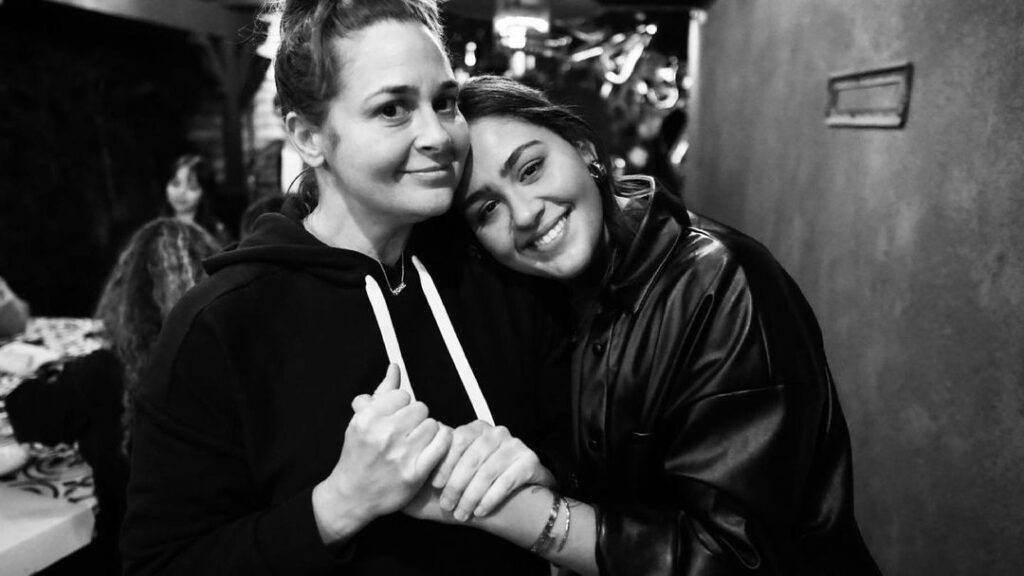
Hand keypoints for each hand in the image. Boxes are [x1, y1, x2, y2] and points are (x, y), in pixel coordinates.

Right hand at [313, 365, 451, 542]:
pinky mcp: (415, 472)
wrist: (352, 495)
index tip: (397, 418)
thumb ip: (382, 393)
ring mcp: (400, 454)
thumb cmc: (358, 454)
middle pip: (420, 408)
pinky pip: (443, 442)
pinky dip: (442, 442)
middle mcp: (382, 435)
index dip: (402, 406)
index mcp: (367, 418)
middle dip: (416, 419)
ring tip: (416, 442)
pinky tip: (432, 447)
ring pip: (432, 424)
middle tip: (408, 432)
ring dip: (428, 432)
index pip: (402, 395)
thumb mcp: (362, 421)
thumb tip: (395, 367)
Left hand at [432, 420, 554, 520]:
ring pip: (487, 472)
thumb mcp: (456, 470)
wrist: (518, 494)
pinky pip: (506, 481)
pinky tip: (480, 511)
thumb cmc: (479, 481)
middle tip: (447, 506)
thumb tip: (404, 475)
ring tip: (462, 514)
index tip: (435, 485)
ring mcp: (515, 445)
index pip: (457, 440)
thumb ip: (434, 468)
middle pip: (472, 458)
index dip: (445, 463)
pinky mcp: (529, 461)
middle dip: (456, 485)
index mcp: (476, 429)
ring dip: (471, 496)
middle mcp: (496, 433)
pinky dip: (490, 499)